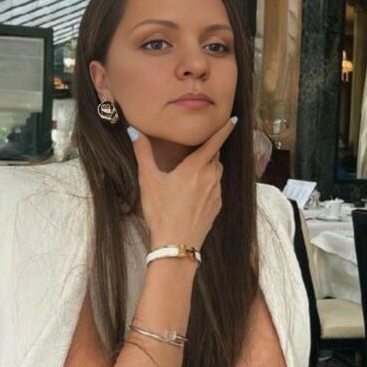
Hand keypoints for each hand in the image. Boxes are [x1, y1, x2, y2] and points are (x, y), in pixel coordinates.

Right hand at [130, 117, 236, 249]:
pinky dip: (209, 184)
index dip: (224, 130)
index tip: (233, 121)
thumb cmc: (161, 212)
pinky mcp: (217, 207)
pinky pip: (216, 188)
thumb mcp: (148, 181)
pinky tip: (195, 191)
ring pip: (217, 172)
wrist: (177, 245)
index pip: (215, 142)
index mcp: (196, 167)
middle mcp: (210, 177)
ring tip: (194, 170)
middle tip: (199, 147)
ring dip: (209, 167)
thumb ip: (143, 153)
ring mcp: (216, 193)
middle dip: (210, 150)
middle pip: (215, 157)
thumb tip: (133, 131)